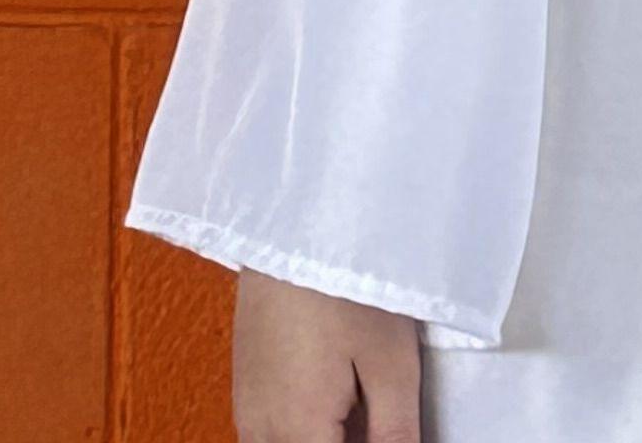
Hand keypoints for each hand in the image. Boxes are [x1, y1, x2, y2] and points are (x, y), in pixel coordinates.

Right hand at [233, 270, 423, 442]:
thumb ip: (395, 432)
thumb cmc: (348, 283)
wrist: (293, 221)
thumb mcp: (390, 362)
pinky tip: (340, 400)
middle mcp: (259, 433)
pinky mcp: (245, 388)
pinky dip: (308, 429)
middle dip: (348, 441)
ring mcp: (246, 412)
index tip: (392, 431)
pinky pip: (272, 435)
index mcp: (296, 434)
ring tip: (364, 403)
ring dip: (327, 436)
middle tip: (380, 413)